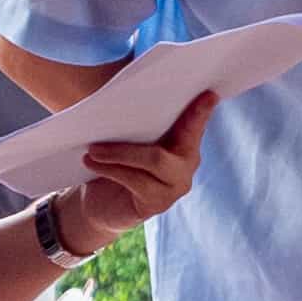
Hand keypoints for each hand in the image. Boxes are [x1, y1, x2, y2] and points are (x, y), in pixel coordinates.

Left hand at [54, 89, 214, 257]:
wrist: (103, 206)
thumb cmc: (116, 164)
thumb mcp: (127, 138)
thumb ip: (135, 122)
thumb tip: (120, 96)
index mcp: (184, 141)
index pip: (195, 123)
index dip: (202, 111)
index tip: (209, 94)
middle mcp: (188, 162)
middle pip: (180, 139)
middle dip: (150, 123)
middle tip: (105, 118)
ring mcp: (176, 185)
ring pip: (155, 160)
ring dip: (119, 153)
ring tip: (92, 150)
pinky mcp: (159, 203)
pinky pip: (138, 181)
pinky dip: (113, 170)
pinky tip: (92, 163)